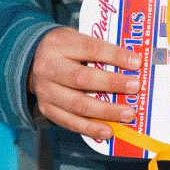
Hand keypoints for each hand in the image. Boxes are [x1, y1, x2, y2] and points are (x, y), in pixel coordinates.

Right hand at [28, 26, 142, 139]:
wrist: (32, 61)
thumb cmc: (67, 50)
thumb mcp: (79, 39)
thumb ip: (102, 50)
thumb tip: (134, 64)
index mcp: (60, 43)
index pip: (91, 49)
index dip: (115, 56)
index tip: (137, 63)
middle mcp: (48, 67)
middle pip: (82, 78)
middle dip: (112, 84)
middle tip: (135, 87)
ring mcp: (45, 90)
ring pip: (77, 104)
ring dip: (105, 111)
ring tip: (127, 114)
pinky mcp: (46, 108)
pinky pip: (68, 121)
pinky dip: (90, 128)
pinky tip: (108, 130)